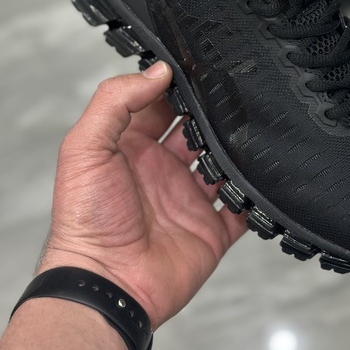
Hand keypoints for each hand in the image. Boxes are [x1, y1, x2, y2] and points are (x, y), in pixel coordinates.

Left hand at [38, 61, 246, 327]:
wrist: (106, 284)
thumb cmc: (86, 219)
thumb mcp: (85, 147)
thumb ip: (116, 102)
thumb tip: (157, 71)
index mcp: (131, 148)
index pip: (159, 104)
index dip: (175, 85)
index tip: (198, 65)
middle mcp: (161, 170)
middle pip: (195, 130)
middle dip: (213, 113)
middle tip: (235, 91)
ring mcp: (188, 200)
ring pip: (222, 164)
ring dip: (236, 149)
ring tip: (252, 126)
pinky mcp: (211, 230)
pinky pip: (241, 207)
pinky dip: (254, 194)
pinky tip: (264, 175)